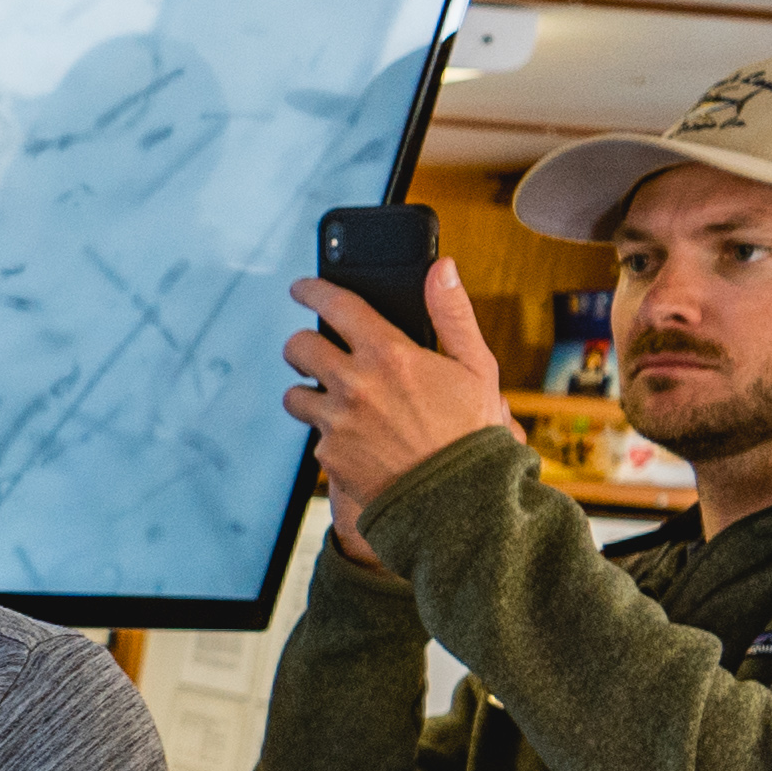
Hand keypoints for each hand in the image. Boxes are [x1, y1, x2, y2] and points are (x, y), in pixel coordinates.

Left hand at [283, 261, 509, 558]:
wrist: (458, 501)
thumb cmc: (472, 433)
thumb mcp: (476, 367)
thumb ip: (453, 314)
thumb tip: (441, 268)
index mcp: (389, 355)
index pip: (336, 306)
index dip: (313, 290)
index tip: (301, 287)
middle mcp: (355, 385)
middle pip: (298, 347)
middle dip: (302, 345)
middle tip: (313, 350)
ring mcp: (337, 423)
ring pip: (295, 394)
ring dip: (307, 392)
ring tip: (332, 399)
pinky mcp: (329, 456)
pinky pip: (315, 436)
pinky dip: (329, 434)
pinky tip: (356, 439)